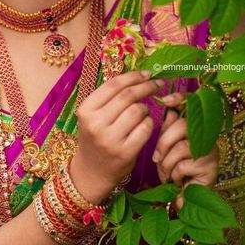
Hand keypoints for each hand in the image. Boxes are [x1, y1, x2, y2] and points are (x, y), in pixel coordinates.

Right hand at [70, 70, 163, 203]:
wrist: (92, 171)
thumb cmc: (96, 138)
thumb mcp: (93, 116)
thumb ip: (109, 98)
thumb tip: (138, 76)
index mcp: (86, 110)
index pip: (113, 85)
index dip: (133, 76)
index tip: (147, 73)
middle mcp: (95, 124)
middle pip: (128, 95)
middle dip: (147, 86)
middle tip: (158, 84)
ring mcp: (110, 139)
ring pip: (138, 110)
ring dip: (146, 107)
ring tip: (144, 111)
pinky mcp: (125, 152)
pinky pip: (145, 128)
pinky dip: (149, 122)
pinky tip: (145, 124)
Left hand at [153, 93, 219, 208]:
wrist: (185, 197)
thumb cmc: (175, 169)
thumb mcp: (166, 147)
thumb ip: (167, 130)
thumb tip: (169, 111)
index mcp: (195, 127)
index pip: (192, 106)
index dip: (181, 99)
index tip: (166, 100)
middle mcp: (206, 135)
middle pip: (182, 125)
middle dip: (163, 142)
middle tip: (157, 158)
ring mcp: (210, 150)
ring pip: (181, 146)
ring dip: (167, 163)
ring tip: (167, 173)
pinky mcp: (210, 166)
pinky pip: (184, 164)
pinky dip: (174, 174)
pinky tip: (177, 180)